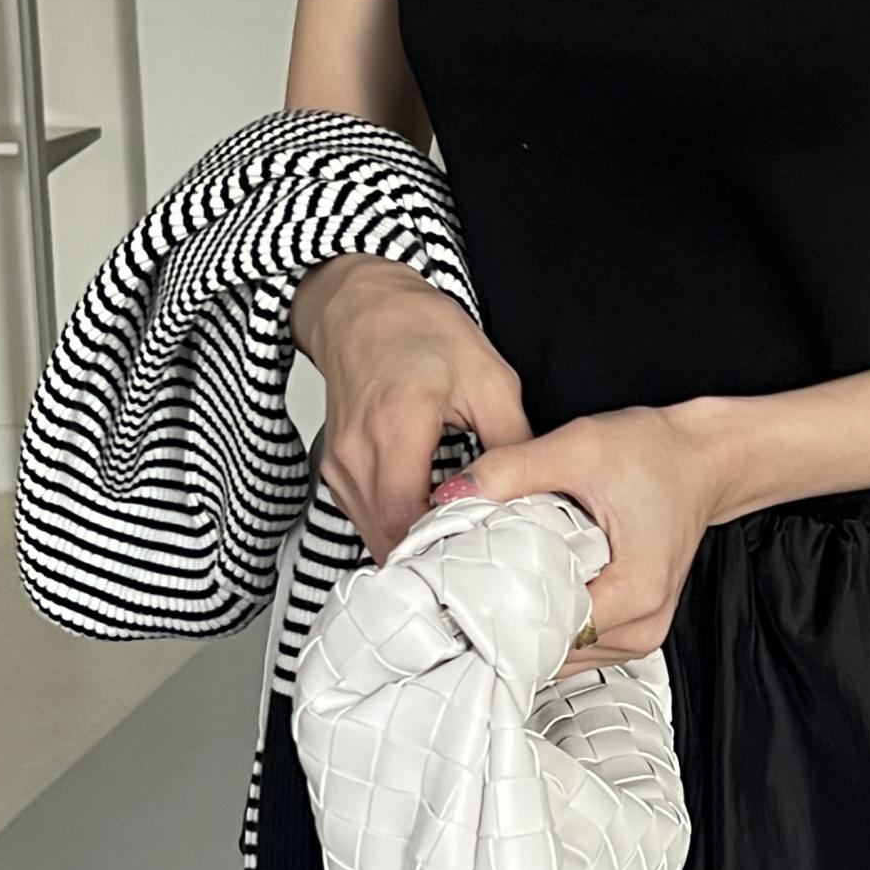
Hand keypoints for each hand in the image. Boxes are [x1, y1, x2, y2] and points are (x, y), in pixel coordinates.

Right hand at [290, 254, 530, 562]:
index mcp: (396, 424)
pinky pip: (367, 519)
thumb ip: (511, 442)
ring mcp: (340, 464)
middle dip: (436, 558)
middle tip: (482, 565)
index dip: (446, 549)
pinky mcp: (337, 471)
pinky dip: (399, 528)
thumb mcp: (490, 379)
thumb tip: (532, 496)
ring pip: (376, 535)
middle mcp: (358, 451)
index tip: (486, 558)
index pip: (410, 519)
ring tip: (462, 546)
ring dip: (417, 547)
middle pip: (390, 539)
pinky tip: (434, 521)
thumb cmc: (419, 330)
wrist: (362, 304)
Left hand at [432, 405, 729, 674]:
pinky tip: (529, 591)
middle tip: (467, 588)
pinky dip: (549, 623)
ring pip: (562, 655)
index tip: (462, 594)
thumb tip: (452, 496)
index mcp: (636, 591)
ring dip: (527, 625)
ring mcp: (641, 634)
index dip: (500, 613)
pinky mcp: (634, 629)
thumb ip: (511, 470)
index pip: (549, 631)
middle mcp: (644, 626)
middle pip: (553, 651)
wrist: (702, 460)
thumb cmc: (655, 454)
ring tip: (498, 586)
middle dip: (508, 621)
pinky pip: (577, 644)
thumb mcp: (578, 448)